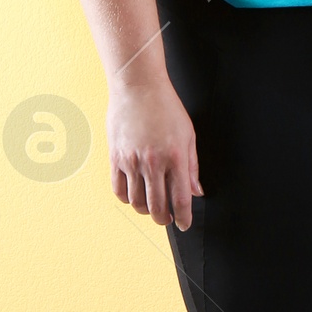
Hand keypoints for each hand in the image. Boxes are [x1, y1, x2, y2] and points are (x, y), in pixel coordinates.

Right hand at [108, 78, 203, 228]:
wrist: (138, 87)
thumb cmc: (166, 107)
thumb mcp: (188, 135)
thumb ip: (192, 166)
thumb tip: (195, 191)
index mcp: (175, 157)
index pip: (180, 199)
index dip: (184, 218)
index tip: (184, 225)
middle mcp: (153, 163)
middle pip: (157, 206)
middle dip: (164, 219)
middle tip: (167, 218)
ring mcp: (132, 161)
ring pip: (136, 202)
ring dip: (145, 210)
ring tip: (151, 207)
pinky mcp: (116, 157)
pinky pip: (118, 189)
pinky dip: (127, 199)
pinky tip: (134, 195)